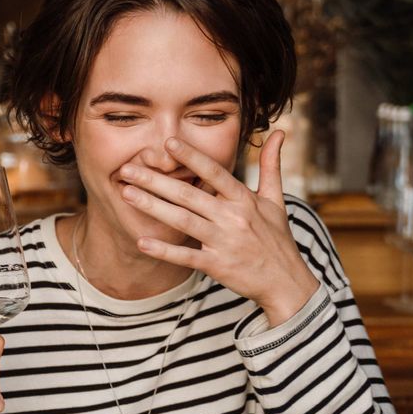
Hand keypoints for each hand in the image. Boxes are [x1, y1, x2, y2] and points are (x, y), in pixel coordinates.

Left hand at [119, 132, 318, 325]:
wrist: (286, 281)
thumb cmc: (276, 238)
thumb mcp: (276, 199)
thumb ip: (272, 164)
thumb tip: (278, 132)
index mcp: (244, 199)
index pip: (214, 172)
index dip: (191, 157)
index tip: (167, 143)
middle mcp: (232, 217)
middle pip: (189, 195)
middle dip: (156, 181)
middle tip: (127, 169)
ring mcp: (224, 242)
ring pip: (183, 221)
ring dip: (153, 207)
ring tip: (126, 194)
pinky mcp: (218, 266)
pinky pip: (187, 257)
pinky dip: (165, 250)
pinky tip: (142, 242)